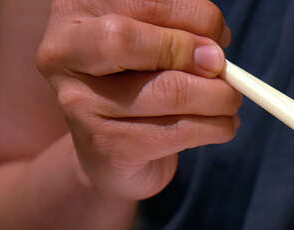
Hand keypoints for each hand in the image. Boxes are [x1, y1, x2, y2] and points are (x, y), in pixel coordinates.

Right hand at [36, 0, 242, 199]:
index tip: (218, 34)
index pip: (142, 0)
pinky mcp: (105, 145)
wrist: (113, 151)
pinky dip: (215, 127)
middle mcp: (63, 51)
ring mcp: (78, 102)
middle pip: (126, 39)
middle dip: (189, 51)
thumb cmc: (139, 81)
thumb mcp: (155, 42)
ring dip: (216, 96)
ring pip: (166, 90)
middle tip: (220, 66)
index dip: (192, 14)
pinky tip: (221, 124)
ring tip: (230, 99)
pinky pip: (175, 132)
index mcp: (77, 9)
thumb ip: (180, 31)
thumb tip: (216, 43)